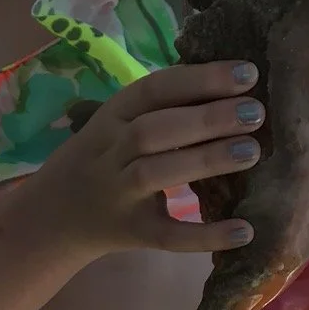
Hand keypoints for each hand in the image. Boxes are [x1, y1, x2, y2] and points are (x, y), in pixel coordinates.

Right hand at [34, 62, 264, 257]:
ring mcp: (117, 196)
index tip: (247, 73)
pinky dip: (205, 235)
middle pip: (152, 130)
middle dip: (206, 118)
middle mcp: (109, 154)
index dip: (199, 79)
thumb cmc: (100, 161)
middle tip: (256, 112)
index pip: (153, 89)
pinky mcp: (132, 233)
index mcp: (109, 117)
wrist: (52, 218)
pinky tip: (244, 230)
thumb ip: (161, 109)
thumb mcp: (116, 126)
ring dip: (204, 160)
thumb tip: (235, 88)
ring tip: (253, 151)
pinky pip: (167, 236)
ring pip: (156, 174)